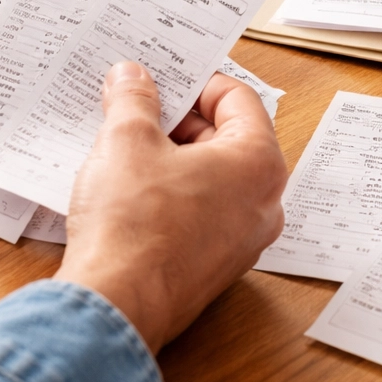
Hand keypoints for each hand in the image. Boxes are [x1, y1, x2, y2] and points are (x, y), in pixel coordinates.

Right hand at [56, 62, 287, 352]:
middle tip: (138, 106)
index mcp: (258, 163)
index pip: (238, 98)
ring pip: (213, 179)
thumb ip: (134, 99)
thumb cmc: (133, 226)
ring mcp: (243, 240)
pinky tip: (131, 189)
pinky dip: (174, 194)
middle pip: (228, 138)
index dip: (196, 80)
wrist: (117, 305)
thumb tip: (132, 78)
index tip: (163, 76)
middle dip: (181, 119)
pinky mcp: (216, 266)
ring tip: (127, 145)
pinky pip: (202, 214)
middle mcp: (264, 204)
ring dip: (174, 157)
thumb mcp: (126, 141)